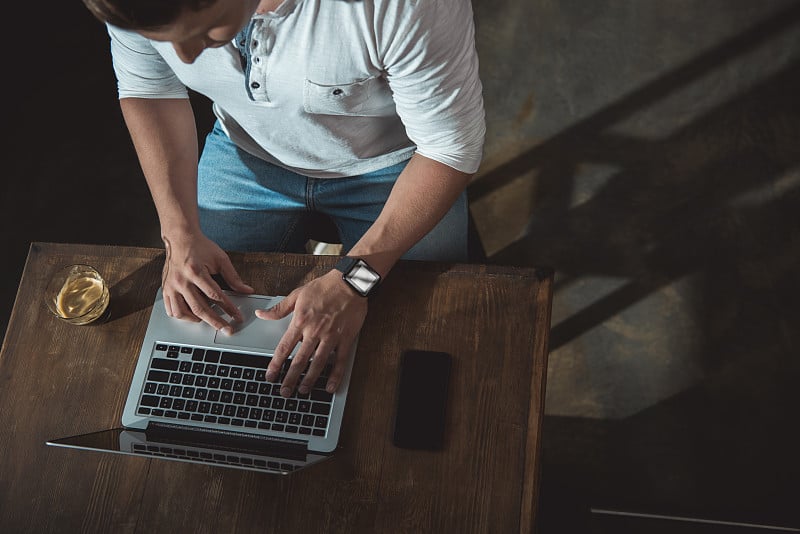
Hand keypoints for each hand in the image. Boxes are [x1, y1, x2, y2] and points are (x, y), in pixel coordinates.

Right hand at [161, 233, 253, 331]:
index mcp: (196, 271)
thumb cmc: (200, 247)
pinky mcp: (165, 288)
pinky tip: (191, 315)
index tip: (237, 317)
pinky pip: (170, 308)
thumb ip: (234, 277)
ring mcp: (171, 285)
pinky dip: (181, 315)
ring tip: (208, 320)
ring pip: (182, 312)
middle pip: (200, 308)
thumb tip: (247, 290)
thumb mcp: (220, 259)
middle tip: (227, 329)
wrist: (180, 237)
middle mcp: (181, 280)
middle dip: (216, 321)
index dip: (228, 308)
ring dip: (196, 320)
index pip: (215, 296)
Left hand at [255, 269, 366, 397]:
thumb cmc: (325, 287)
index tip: (270, 376)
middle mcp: (314, 331)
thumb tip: (261, 314)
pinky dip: (335, 375)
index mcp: (301, 321)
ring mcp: (331, 336)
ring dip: (309, 380)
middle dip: (290, 378)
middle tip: (284, 392)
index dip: (276, 365)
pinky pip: (339, 360)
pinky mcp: (346, 338)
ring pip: (318, 363)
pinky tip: (330, 387)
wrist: (350, 282)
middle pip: (300, 360)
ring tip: (303, 392)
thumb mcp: (298, 294)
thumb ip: (279, 309)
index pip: (284, 348)